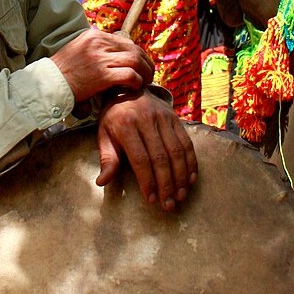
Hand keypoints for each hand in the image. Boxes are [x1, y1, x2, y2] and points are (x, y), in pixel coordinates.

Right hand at [51, 29, 153, 102]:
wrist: (47, 85)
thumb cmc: (62, 73)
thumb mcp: (78, 50)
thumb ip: (96, 49)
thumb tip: (117, 55)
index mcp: (93, 36)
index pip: (125, 41)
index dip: (137, 54)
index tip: (140, 65)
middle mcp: (98, 43)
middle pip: (134, 49)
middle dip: (145, 63)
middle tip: (148, 75)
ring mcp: (100, 58)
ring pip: (135, 60)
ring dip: (144, 72)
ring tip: (145, 82)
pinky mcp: (102, 75)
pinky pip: (130, 75)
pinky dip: (136, 82)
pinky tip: (135, 88)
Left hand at [96, 90, 196, 210]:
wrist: (129, 88)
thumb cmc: (114, 118)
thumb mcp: (104, 135)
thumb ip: (107, 159)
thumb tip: (102, 182)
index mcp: (126, 125)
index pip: (140, 159)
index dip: (147, 181)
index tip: (151, 200)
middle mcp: (147, 120)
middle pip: (161, 157)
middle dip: (166, 184)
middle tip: (169, 204)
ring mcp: (164, 118)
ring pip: (177, 151)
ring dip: (181, 177)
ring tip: (181, 196)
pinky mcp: (176, 118)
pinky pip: (187, 143)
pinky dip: (191, 162)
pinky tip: (191, 179)